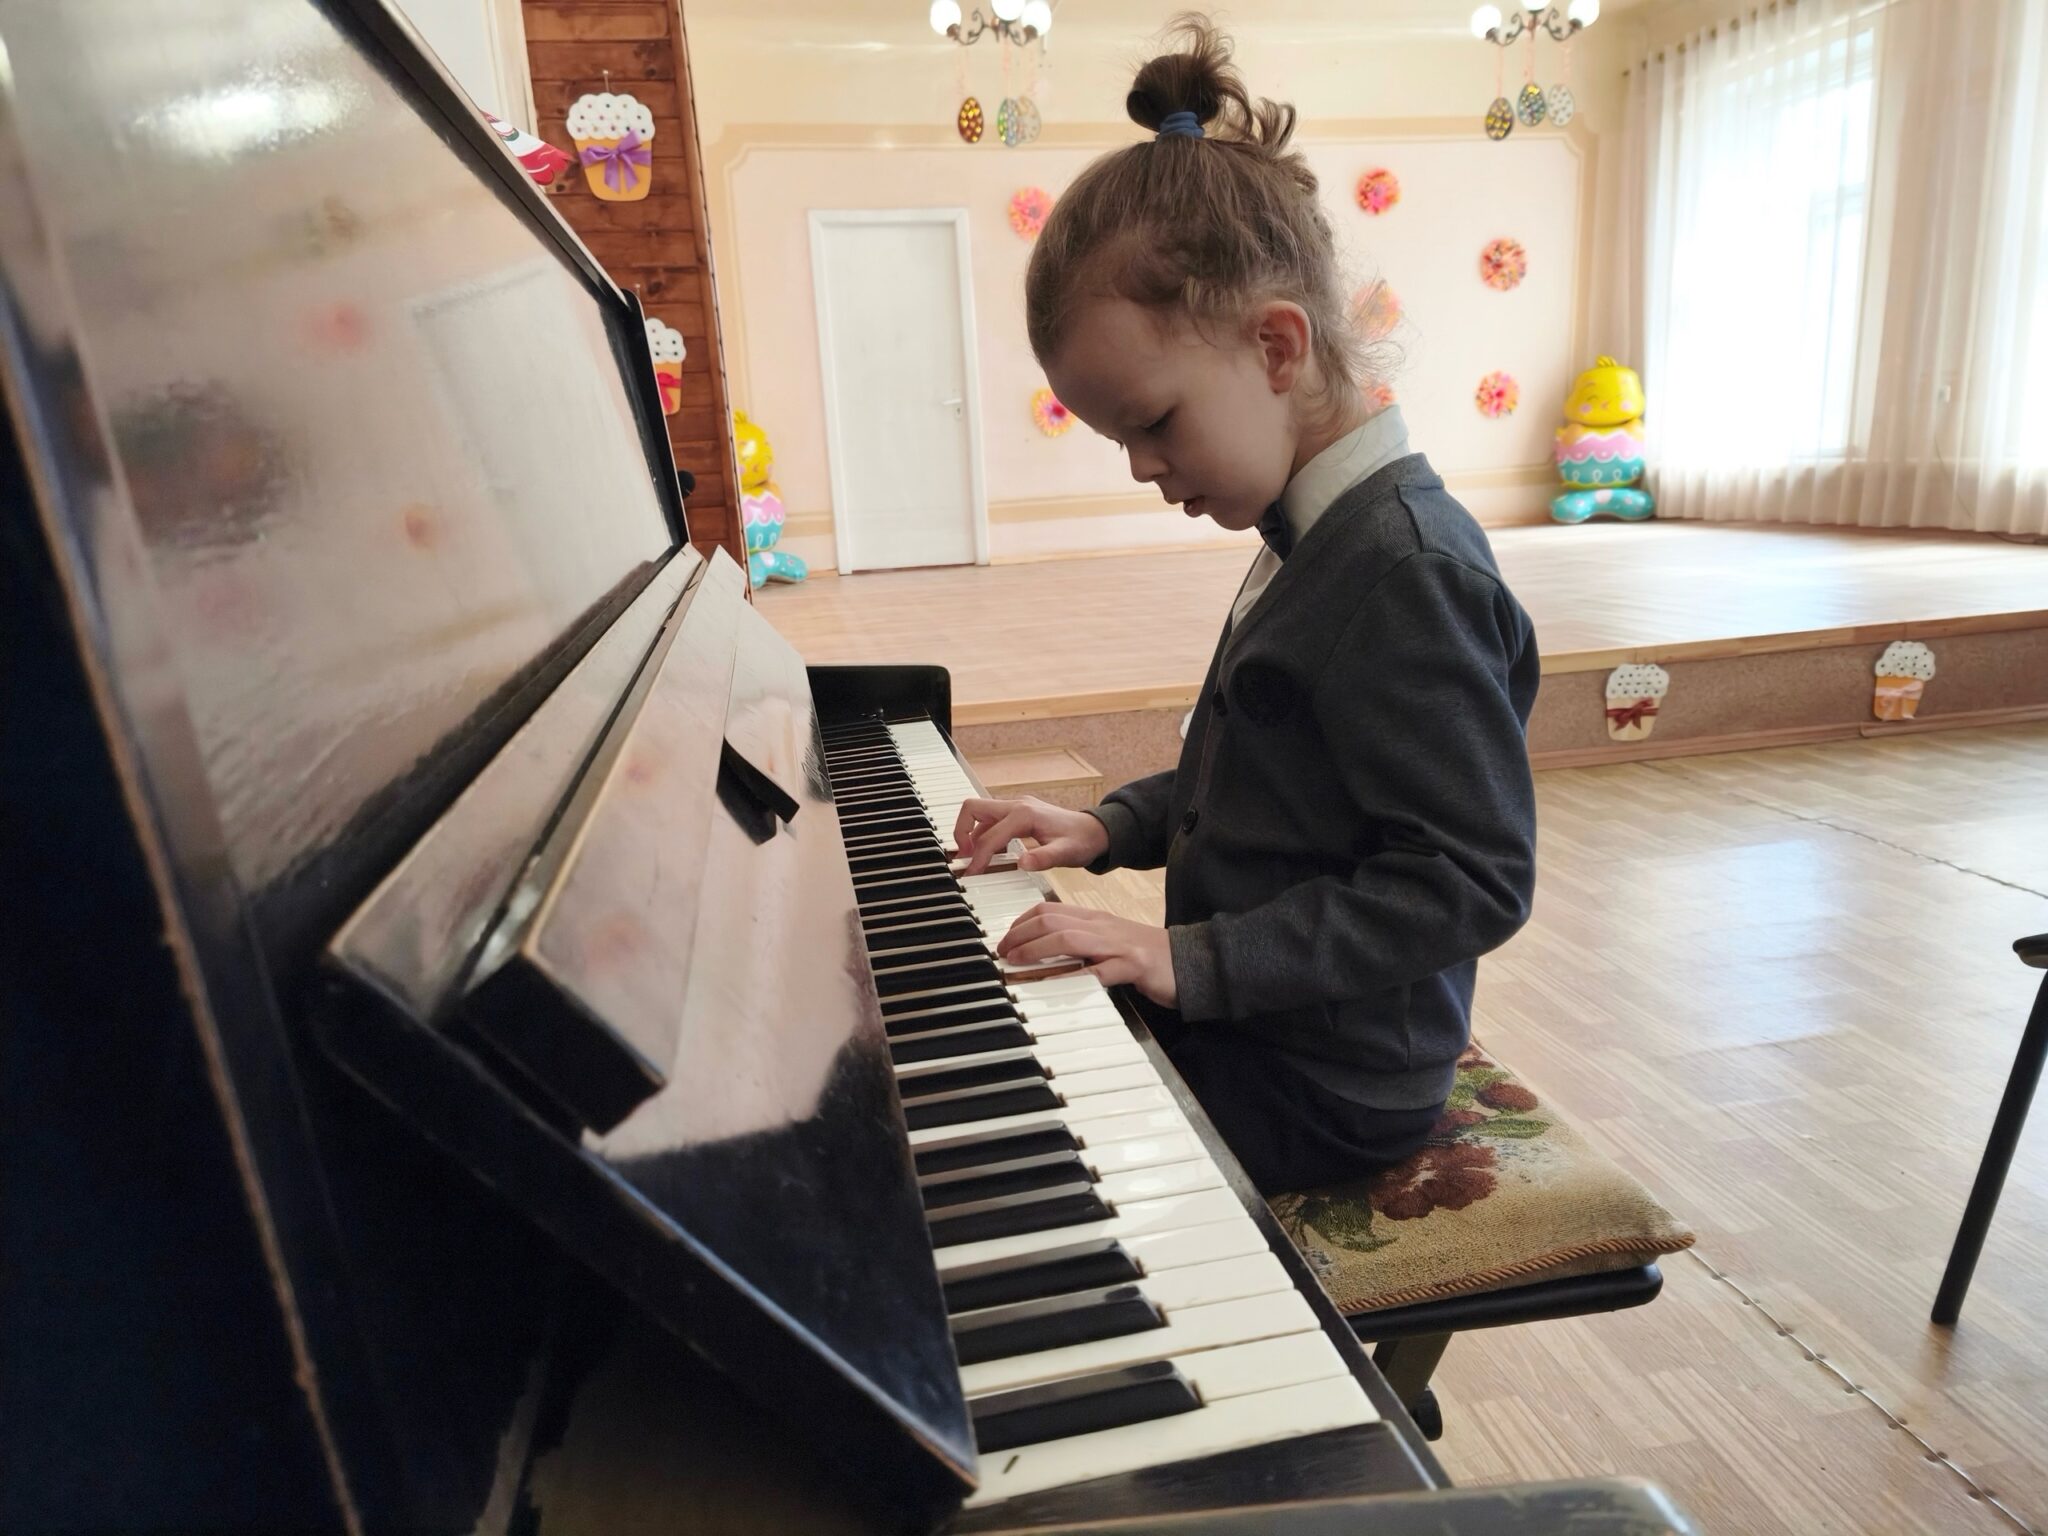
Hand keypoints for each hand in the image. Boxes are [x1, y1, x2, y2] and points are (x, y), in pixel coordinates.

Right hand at [951, 796, 1110, 876]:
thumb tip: (1022, 863)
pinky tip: (990, 854)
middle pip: (972, 808)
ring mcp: (1016, 807)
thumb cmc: (1082, 841)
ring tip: (973, 858)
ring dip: (971, 833)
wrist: (1095, 831)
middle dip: (962, 832)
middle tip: (964, 857)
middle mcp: (1017, 805)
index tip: (972, 874)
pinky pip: (990, 820)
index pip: (988, 836)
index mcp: (1024, 814)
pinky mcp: (1018, 813)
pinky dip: (983, 835)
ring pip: (979, 813)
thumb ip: (1043, 859)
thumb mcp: (1066, 854)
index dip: (978, 857)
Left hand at [997, 904, 1176, 1007]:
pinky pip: (1097, 971)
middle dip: (1020, 934)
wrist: (1190, 961)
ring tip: (1016, 962)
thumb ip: (1080, 946)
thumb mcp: (1109, 945)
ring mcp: (1118, 945)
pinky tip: (1055, 985)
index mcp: (1095, 919)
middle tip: (1002, 952)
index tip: (1005, 939)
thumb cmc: (1146, 957)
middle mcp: (1102, 927)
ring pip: (1069, 939)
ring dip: (1036, 950)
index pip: (1049, 910)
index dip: (1021, 923)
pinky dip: (1072, 978)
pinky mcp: (1133, 966)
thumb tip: (1044, 955)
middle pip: (1052, 920)